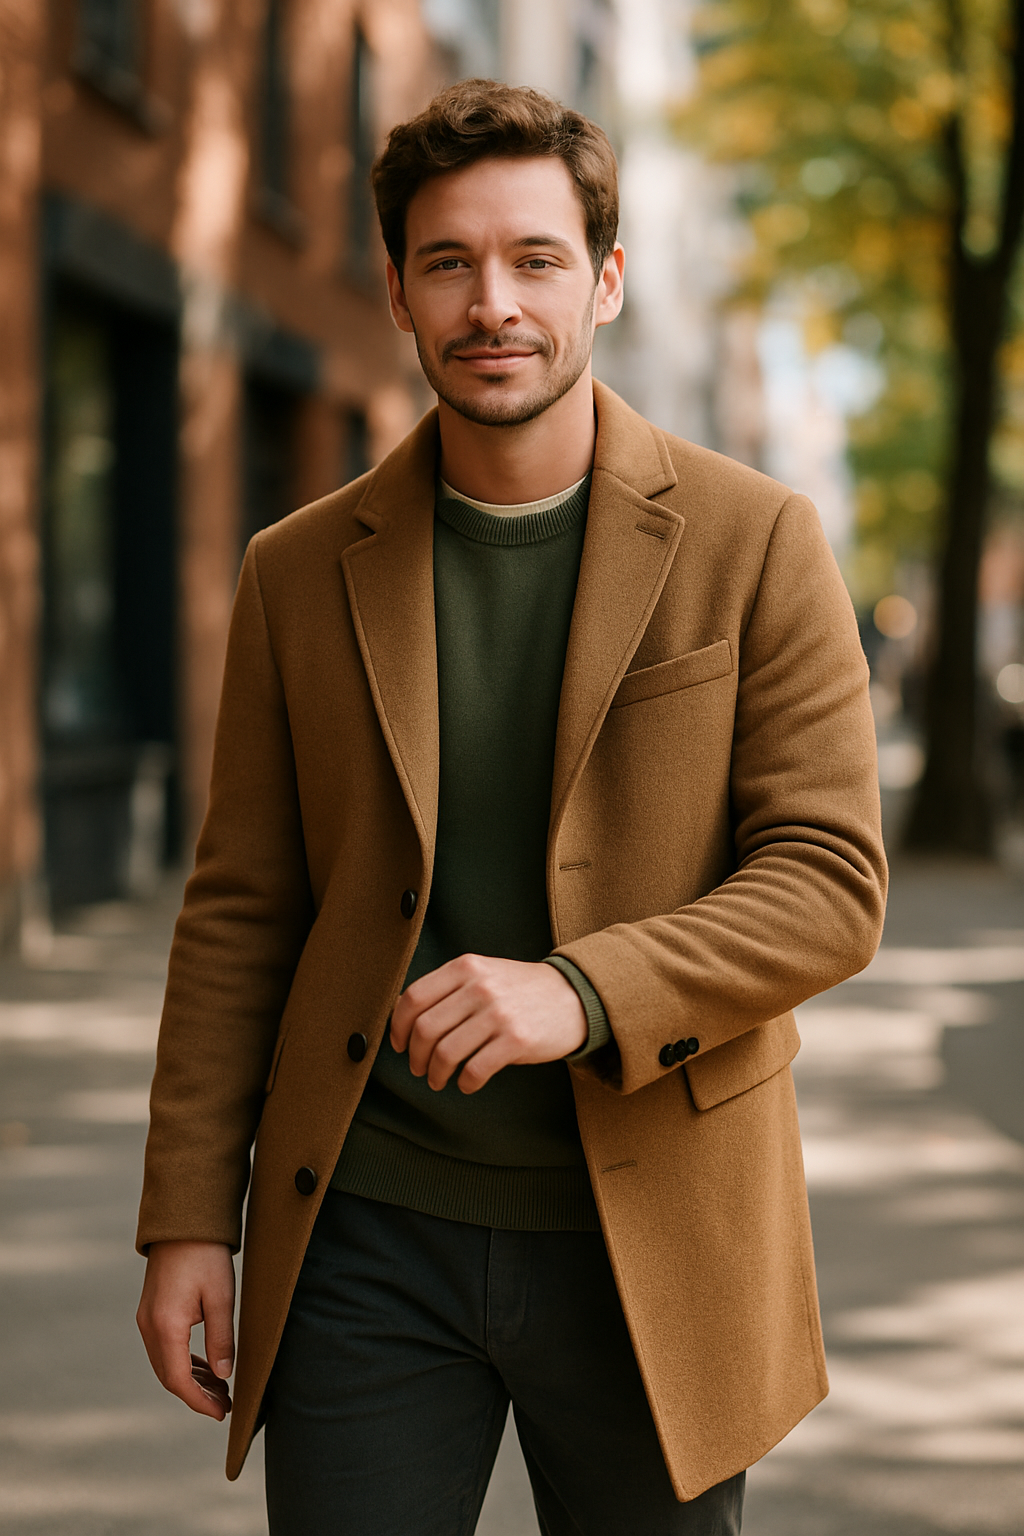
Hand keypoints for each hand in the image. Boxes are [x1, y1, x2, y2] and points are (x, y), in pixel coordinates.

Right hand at [137, 1240, 234, 1419]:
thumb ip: (221, 1339)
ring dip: (191, 1379)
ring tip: (220, 1389)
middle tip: (226, 1404)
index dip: (200, 1402)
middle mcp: (149, 1326)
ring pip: (166, 1363)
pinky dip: (183, 1362)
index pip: (179, 1380)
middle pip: (169, 1376)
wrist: (184, 1221)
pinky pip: (164, 1347)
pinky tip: (204, 1367)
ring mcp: (147, 1318)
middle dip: (197, 1395)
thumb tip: (224, 1376)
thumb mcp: (220, 1297)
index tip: (222, 1413)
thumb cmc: (206, 1255)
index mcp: (166, 1326)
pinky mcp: (152, 1310)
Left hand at [390, 955, 586, 1093]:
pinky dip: (465, 1083)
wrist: (573, 996)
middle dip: (415, 1057)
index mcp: (466, 967)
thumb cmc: (519, 989)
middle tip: (418, 1069)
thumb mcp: (483, 973)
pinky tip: (466, 1084)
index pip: (414, 997)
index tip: (399, 1045)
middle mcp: (479, 986)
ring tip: (438, 1080)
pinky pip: (475, 1070)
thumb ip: (448, 987)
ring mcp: (498, 1013)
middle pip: (425, 1029)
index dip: (398, 1026)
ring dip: (435, 1074)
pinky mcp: (517, 1039)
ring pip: (446, 1053)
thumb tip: (402, 1012)